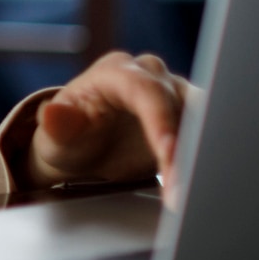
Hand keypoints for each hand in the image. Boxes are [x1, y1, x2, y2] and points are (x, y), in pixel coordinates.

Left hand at [22, 52, 192, 195]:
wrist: (81, 148)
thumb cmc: (66, 137)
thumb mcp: (54, 136)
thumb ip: (56, 125)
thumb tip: (51, 114)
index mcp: (114, 72)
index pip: (144, 90)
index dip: (160, 121)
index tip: (168, 154)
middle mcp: (148, 76)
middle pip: (179, 102)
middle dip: (186, 144)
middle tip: (185, 184)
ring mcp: (171, 93)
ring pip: (201, 115)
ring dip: (201, 151)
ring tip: (196, 187)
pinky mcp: (188, 114)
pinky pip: (207, 129)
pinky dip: (207, 154)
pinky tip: (204, 181)